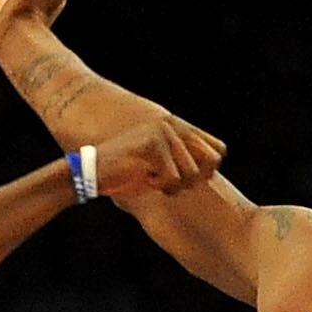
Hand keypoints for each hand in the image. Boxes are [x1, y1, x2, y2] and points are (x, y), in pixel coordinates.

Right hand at [93, 111, 225, 199]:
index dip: (208, 172)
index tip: (186, 180)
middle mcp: (175, 125)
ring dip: (172, 186)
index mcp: (179, 127)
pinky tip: (142, 177)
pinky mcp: (153, 143)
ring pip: (191, 173)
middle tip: (168, 183)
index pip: (219, 151)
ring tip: (152, 179)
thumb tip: (212, 171)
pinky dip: (158, 186)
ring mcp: (164, 131)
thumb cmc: (127, 174)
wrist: (92, 171)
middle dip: (191, 182)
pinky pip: (171, 178)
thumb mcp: (162, 166)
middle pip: (210, 164)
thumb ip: (185, 163)